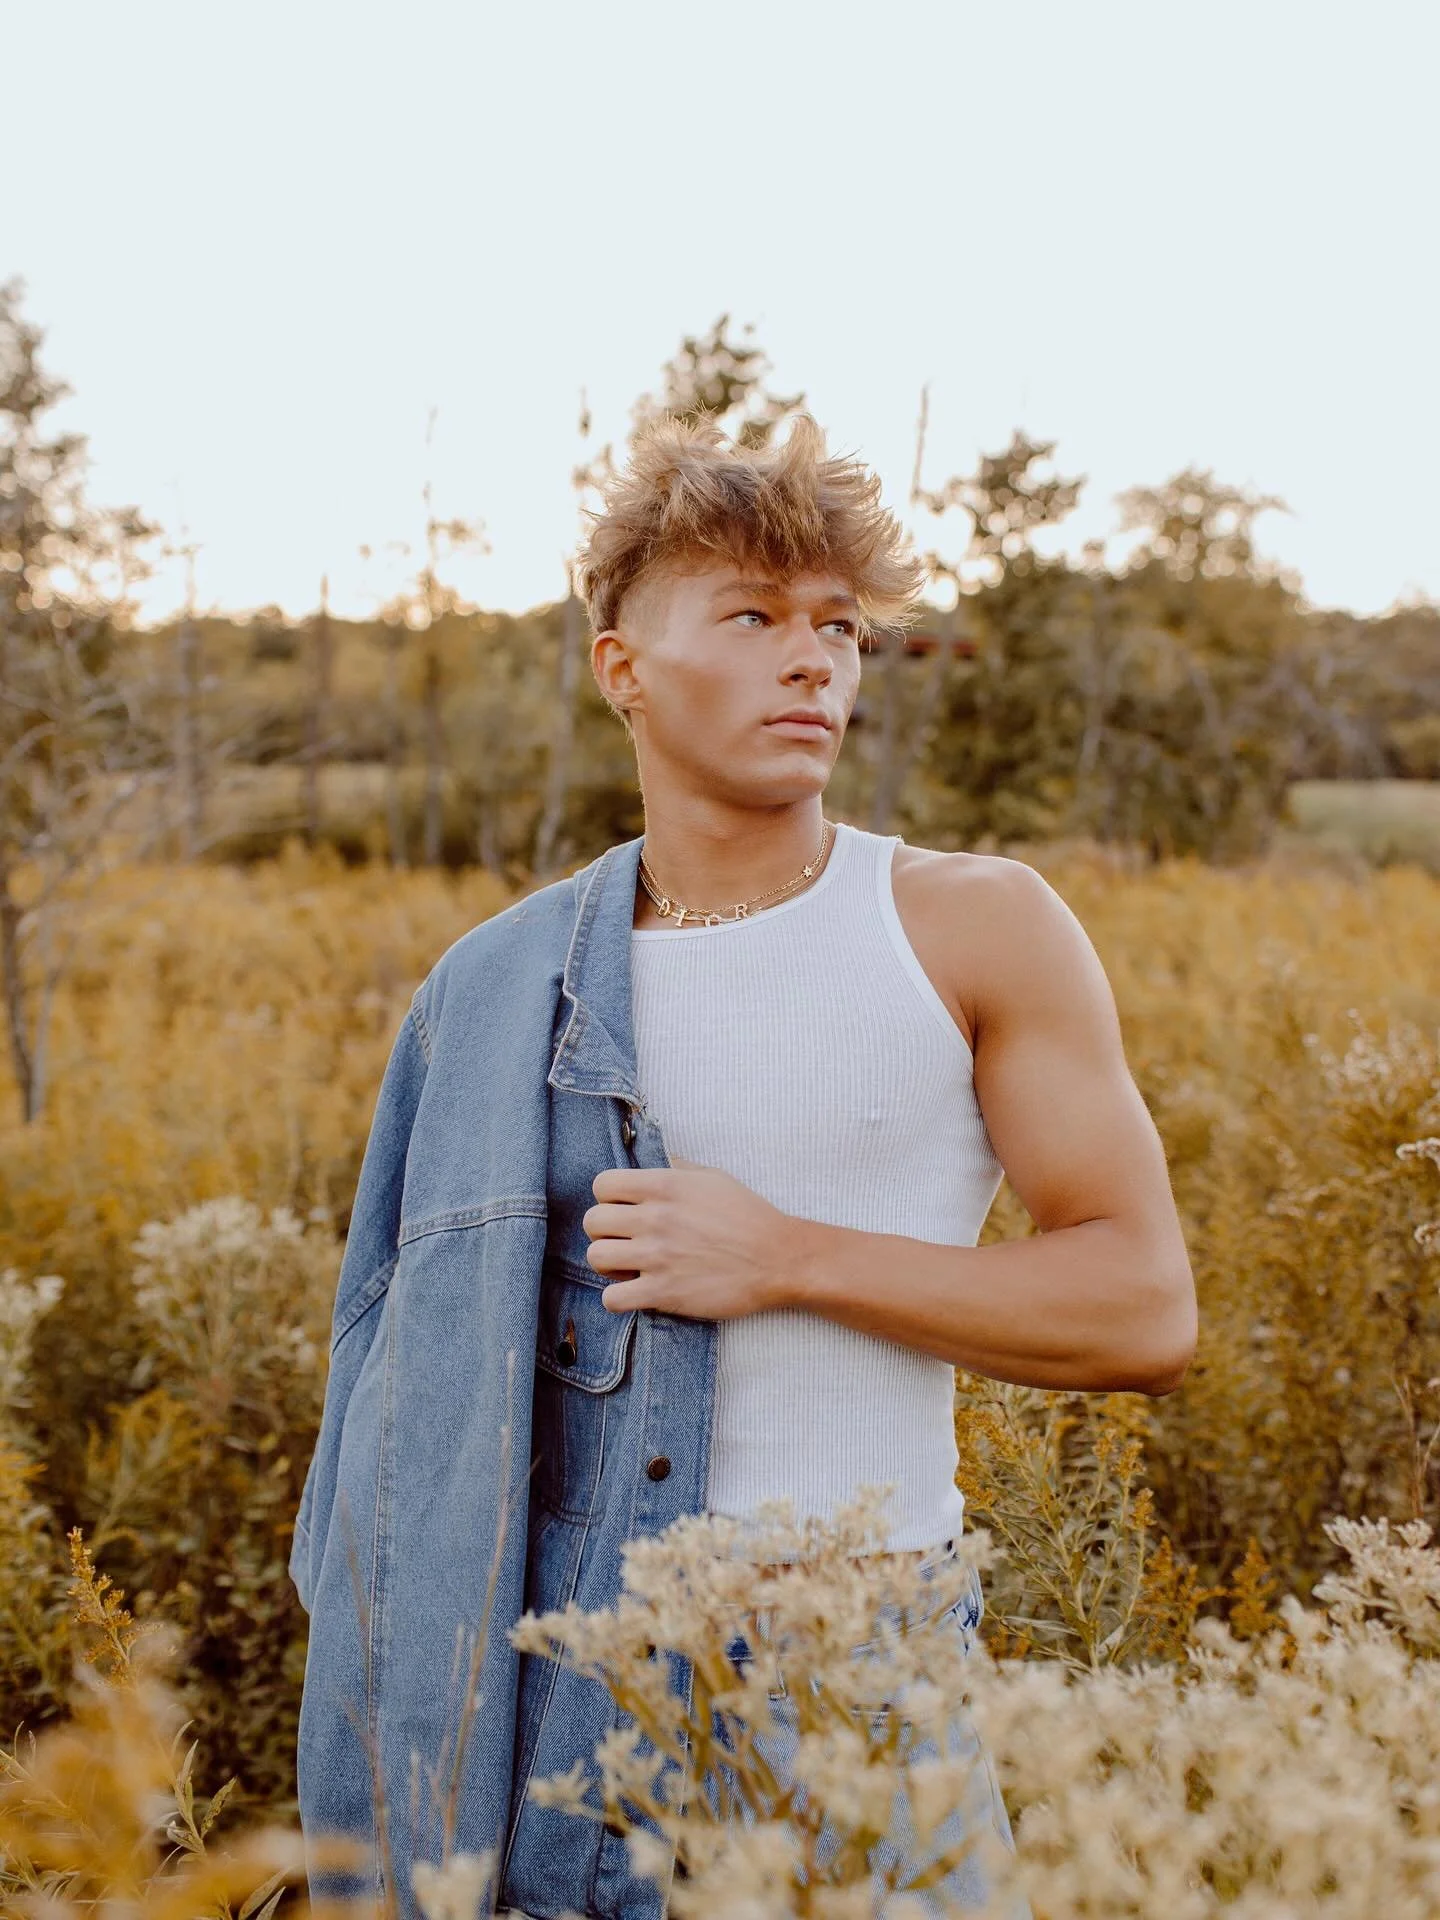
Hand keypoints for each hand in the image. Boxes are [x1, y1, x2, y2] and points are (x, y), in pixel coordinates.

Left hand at [583, 1157, 800, 1318]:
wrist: (779, 1260)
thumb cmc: (749, 1216)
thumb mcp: (714, 1177)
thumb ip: (677, 1167)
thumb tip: (653, 1159)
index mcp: (665, 1185)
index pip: (602, 1184)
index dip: (608, 1197)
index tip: (623, 1208)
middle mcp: (656, 1218)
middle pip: (593, 1221)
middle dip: (604, 1231)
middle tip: (624, 1239)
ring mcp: (658, 1256)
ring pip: (596, 1257)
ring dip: (607, 1264)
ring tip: (627, 1266)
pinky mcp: (664, 1292)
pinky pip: (612, 1298)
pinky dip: (617, 1297)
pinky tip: (634, 1292)